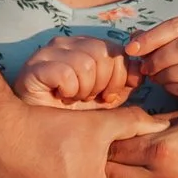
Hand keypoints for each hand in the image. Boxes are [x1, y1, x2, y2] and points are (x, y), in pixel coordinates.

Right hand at [14, 35, 137, 108]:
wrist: (34, 133)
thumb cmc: (71, 117)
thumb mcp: (107, 99)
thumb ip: (126, 83)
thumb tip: (142, 70)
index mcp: (84, 46)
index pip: (117, 49)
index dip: (121, 76)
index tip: (109, 97)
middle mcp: (66, 43)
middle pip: (104, 53)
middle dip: (104, 84)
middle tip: (90, 99)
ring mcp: (48, 52)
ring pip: (86, 63)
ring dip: (85, 90)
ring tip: (74, 99)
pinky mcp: (34, 67)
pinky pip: (66, 73)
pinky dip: (69, 91)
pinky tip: (61, 97)